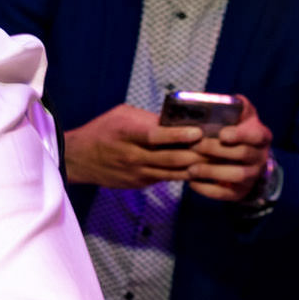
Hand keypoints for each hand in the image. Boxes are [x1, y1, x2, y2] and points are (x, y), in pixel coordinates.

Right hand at [61, 102, 203, 189]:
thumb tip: (178, 121)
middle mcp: (133, 156)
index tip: (199, 132)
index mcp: (127, 134)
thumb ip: (149, 119)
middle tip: (219, 147)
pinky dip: (183, 173)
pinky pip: (166, 177)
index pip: (157, 137)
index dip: (179, 135)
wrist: (79, 158)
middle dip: (198, 153)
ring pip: (174, 172)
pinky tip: (198, 167)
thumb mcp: (122, 115)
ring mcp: (137, 173)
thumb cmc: (103, 130)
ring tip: (216, 159)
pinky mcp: (139, 183)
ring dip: (196, 166)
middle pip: (172, 158)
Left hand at [187, 95, 272, 201]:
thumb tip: (231, 98)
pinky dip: (208, 190)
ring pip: (236, 175)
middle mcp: (260, 156)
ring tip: (190, 168)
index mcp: (261, 136)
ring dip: (212, 172)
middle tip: (194, 146)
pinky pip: (226, 194)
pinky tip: (192, 182)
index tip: (222, 134)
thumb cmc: (237, 132)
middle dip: (216, 150)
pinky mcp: (240, 192)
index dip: (240, 135)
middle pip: (242, 154)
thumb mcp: (241, 117)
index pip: (256, 135)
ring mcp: (252, 176)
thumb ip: (237, 106)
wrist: (245, 161)